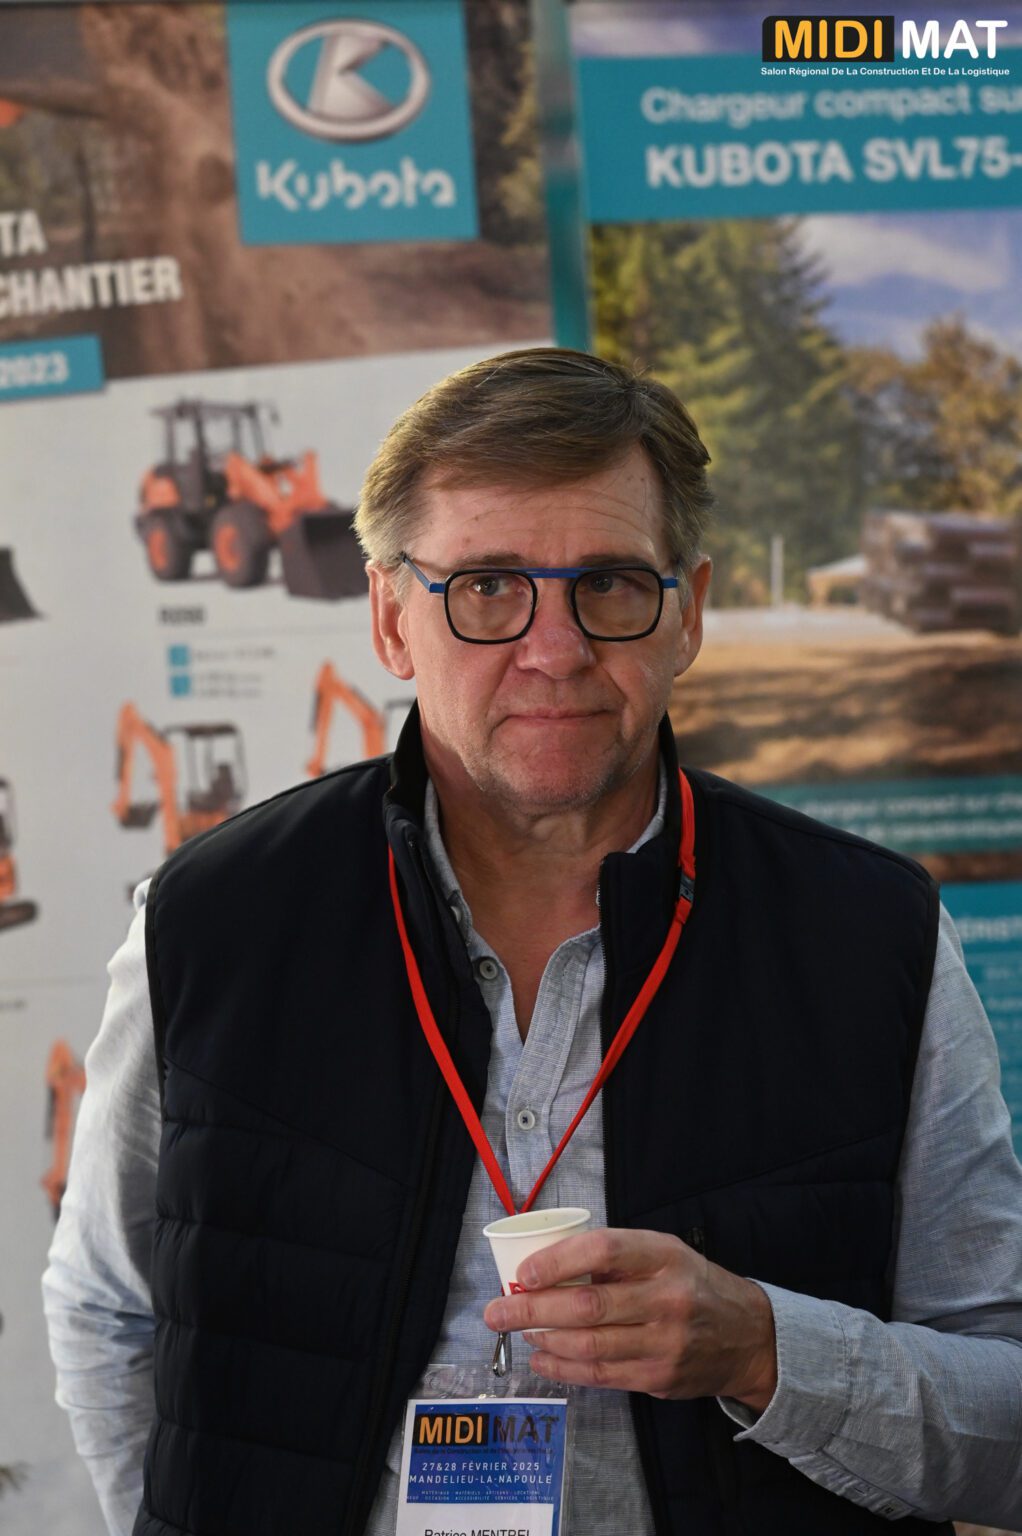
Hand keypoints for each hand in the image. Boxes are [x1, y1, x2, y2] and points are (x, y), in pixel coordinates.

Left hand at [482, 1226, 777, 1409]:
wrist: (748, 1335)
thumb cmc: (692, 1284)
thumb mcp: (664, 1253)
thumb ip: (615, 1258)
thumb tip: (545, 1264)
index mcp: (663, 1256)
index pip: (604, 1251)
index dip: (558, 1261)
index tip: (524, 1272)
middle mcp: (666, 1298)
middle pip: (587, 1305)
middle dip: (532, 1309)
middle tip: (496, 1311)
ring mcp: (664, 1343)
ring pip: (589, 1345)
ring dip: (543, 1340)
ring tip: (518, 1332)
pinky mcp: (659, 1379)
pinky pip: (601, 1375)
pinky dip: (564, 1367)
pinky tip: (543, 1358)